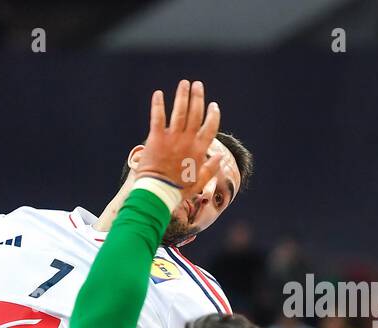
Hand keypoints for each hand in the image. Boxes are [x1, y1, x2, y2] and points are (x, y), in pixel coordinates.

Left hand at [134, 79, 221, 197]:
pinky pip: (158, 117)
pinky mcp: (156, 139)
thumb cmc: (177, 190)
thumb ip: (211, 169)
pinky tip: (158, 93)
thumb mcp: (199, 182)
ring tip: (184, 83)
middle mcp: (188, 140)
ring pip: (180, 111)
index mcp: (199, 150)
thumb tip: (221, 157)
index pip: (211, 127)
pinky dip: (158, 105)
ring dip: (183, 95)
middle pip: (196, 113)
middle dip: (198, 97)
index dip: (213, 115)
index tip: (213, 105)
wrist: (157, 193)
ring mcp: (172, 138)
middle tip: (197, 85)